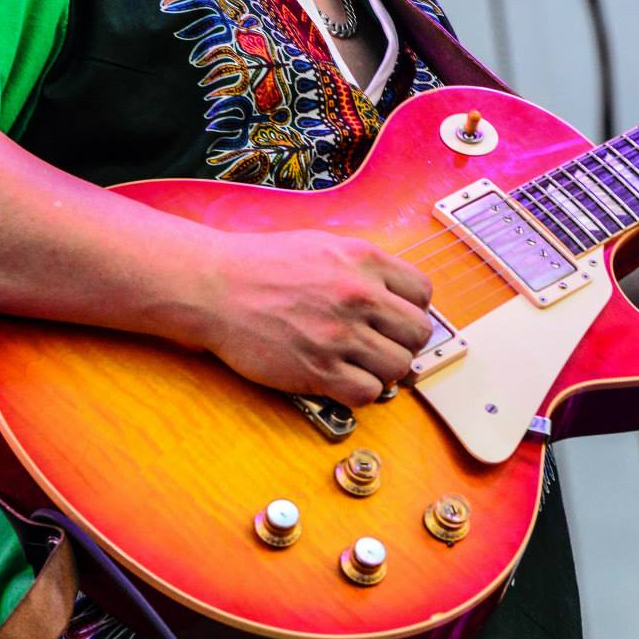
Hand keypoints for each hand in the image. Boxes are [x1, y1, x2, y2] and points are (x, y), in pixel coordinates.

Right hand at [199, 228, 434, 405]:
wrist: (214, 287)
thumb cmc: (262, 265)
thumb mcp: (322, 246)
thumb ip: (362, 267)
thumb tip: (395, 295)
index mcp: (363, 260)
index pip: (423, 293)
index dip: (411, 309)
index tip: (394, 319)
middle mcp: (358, 295)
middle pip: (418, 333)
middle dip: (402, 342)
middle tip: (380, 345)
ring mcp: (339, 334)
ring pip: (398, 367)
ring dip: (383, 370)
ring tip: (358, 363)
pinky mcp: (318, 369)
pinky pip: (368, 392)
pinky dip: (360, 391)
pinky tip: (341, 378)